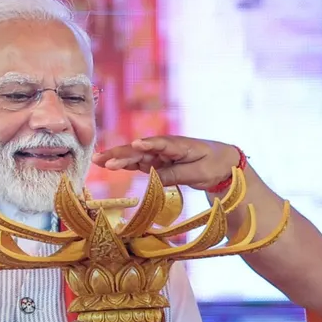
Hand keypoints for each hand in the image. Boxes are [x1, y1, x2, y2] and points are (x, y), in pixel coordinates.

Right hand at [92, 136, 240, 190]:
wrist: (223, 162)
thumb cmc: (213, 165)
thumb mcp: (197, 173)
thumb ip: (175, 175)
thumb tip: (152, 177)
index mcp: (178, 145)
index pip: (160, 144)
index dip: (147, 145)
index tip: (135, 146)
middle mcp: (165, 147)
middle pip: (140, 150)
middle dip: (121, 154)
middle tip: (101, 159)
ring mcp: (160, 154)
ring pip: (136, 156)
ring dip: (118, 158)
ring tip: (98, 161)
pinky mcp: (159, 162)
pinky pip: (141, 163)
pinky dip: (127, 164)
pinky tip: (111, 165)